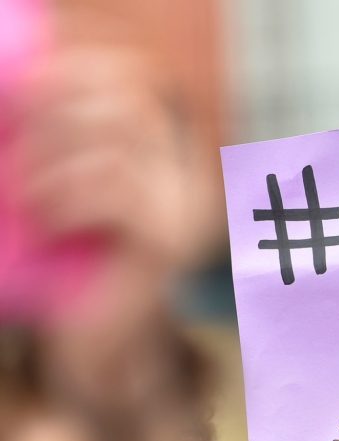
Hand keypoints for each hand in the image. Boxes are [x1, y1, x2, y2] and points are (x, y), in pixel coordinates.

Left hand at [12, 45, 216, 267]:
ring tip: (20, 194)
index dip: (93, 70)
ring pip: (122, 147)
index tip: (33, 81)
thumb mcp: (79, 195)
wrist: (107, 346)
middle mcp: (195, 180)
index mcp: (178, 161)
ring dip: (52, 163)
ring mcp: (190, 212)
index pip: (149, 85)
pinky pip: (115, 192)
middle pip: (139, 105)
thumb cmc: (83, 269)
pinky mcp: (171, 242)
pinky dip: (64, 200)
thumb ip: (78, 146)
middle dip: (65, 111)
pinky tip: (43, 222)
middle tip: (15, 139)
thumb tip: (30, 83)